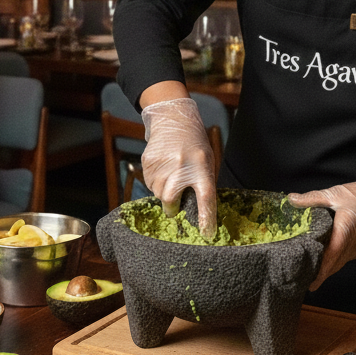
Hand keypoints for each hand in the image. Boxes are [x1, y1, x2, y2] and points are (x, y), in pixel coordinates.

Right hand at [141, 97, 217, 237]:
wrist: (173, 119)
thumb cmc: (194, 145)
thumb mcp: (206, 162)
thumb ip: (202, 184)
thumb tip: (196, 211)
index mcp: (202, 168)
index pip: (206, 198)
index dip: (206, 218)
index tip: (207, 234)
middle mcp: (182, 167)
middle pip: (170, 200)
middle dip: (172, 207)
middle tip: (175, 205)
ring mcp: (163, 164)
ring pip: (157, 194)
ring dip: (163, 192)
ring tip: (171, 176)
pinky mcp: (148, 162)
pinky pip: (149, 183)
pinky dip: (155, 182)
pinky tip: (162, 169)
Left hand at [288, 167, 355, 290]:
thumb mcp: (334, 193)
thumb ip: (312, 199)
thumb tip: (291, 199)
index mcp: (346, 230)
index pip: (332, 255)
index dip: (321, 271)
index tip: (311, 283)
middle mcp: (355, 243)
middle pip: (335, 264)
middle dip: (319, 274)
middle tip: (303, 279)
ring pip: (341, 262)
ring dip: (327, 268)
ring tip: (310, 271)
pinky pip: (347, 257)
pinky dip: (336, 260)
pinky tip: (325, 258)